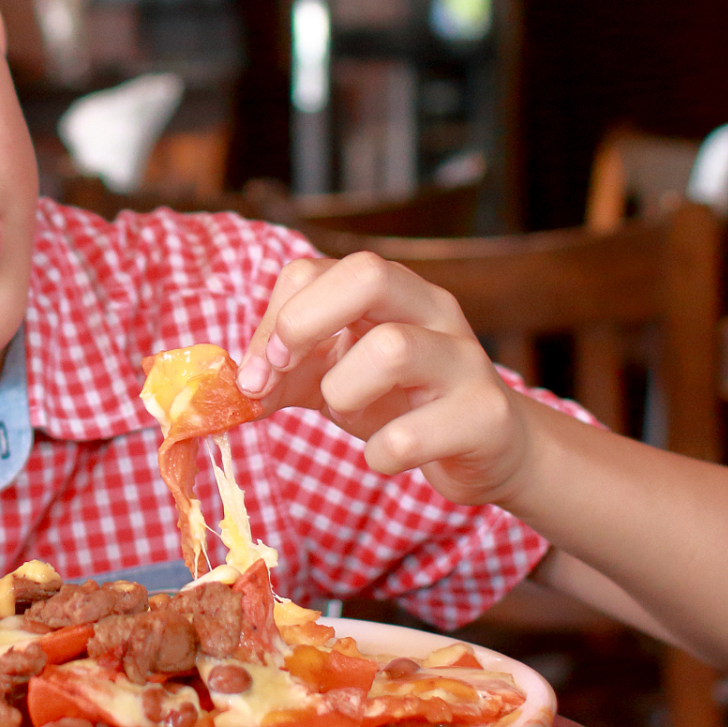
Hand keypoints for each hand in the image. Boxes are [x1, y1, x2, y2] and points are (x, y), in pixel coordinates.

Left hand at [236, 252, 535, 506]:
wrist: (492, 449)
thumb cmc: (402, 402)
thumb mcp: (335, 374)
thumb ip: (284, 371)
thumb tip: (235, 386)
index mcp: (389, 291)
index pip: (312, 270)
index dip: (273, 318)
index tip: (260, 369)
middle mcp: (432, 310)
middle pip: (367, 274)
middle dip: (302, 323)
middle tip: (283, 372)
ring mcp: (464, 360)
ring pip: (391, 349)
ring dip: (342, 392)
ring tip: (347, 414)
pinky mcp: (484, 417)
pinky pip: (411, 436)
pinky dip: (379, 454)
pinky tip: (384, 456)